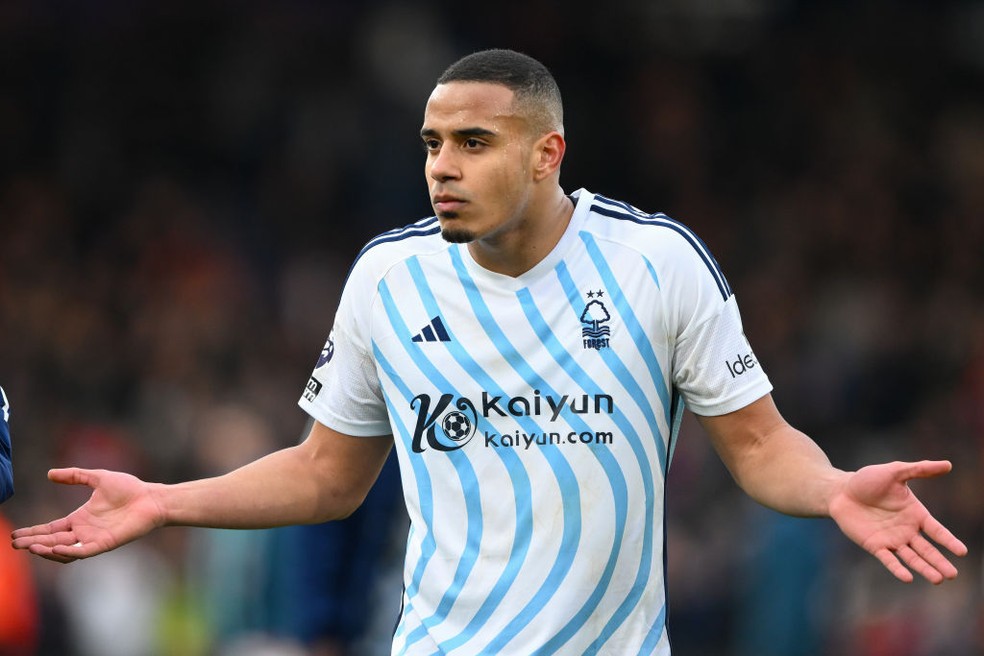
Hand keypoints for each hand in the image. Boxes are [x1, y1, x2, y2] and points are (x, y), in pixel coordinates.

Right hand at [11, 468, 165, 562]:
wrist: (151, 498)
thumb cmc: (129, 488)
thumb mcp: (97, 478)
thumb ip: (75, 476)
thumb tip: (50, 473)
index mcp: (80, 518)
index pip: (51, 529)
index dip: (34, 532)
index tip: (16, 534)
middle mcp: (84, 531)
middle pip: (53, 541)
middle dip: (33, 543)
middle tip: (15, 544)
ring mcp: (94, 539)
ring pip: (64, 550)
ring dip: (47, 550)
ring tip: (31, 547)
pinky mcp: (105, 543)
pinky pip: (83, 551)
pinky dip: (68, 552)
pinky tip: (54, 548)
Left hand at [828, 460, 967, 583]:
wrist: (841, 490)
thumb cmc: (868, 480)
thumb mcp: (895, 471)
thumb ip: (920, 469)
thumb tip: (948, 464)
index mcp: (915, 514)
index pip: (936, 530)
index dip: (948, 541)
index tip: (962, 551)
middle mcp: (907, 530)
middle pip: (927, 549)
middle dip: (940, 562)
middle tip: (953, 575)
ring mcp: (891, 540)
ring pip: (912, 558)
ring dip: (924, 568)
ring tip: (938, 579)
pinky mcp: (874, 545)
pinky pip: (888, 559)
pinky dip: (897, 568)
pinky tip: (907, 577)